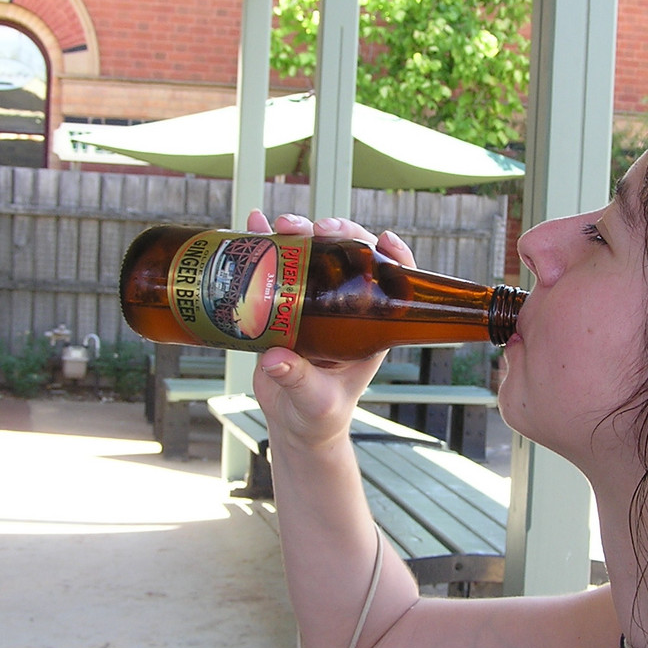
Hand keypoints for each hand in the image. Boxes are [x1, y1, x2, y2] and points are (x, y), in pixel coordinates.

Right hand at [247, 210, 416, 450]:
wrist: (295, 424)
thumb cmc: (320, 415)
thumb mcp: (316, 400)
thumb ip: (298, 380)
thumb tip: (275, 358)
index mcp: (369, 327)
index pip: (393, 282)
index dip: (394, 257)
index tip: (383, 239)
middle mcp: (345, 308)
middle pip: (349, 257)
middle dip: (335, 234)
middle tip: (316, 228)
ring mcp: (314, 303)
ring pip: (313, 256)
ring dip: (299, 233)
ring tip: (282, 224)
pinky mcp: (284, 305)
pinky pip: (277, 268)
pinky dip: (265, 243)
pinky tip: (253, 225)